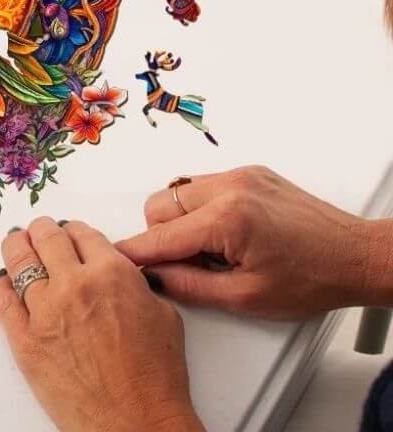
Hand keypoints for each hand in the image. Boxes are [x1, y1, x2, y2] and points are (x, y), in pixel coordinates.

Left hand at [0, 218, 203, 431]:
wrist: (137, 426)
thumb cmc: (156, 380)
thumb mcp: (163, 315)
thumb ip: (135, 284)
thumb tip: (119, 274)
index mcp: (111, 273)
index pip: (82, 233)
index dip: (75, 231)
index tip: (70, 232)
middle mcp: (75, 284)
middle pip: (47, 237)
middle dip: (43, 230)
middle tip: (40, 231)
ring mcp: (45, 311)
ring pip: (19, 260)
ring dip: (17, 246)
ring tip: (16, 242)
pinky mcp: (24, 340)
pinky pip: (2, 301)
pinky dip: (2, 287)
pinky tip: (4, 282)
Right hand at [116, 166, 388, 318]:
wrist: (355, 256)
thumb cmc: (313, 278)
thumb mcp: (246, 298)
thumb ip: (190, 286)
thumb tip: (153, 277)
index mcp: (227, 219)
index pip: (161, 236)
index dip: (136, 253)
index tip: (115, 259)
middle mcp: (228, 187)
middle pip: (159, 205)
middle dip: (163, 236)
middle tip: (191, 264)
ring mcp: (239, 175)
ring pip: (178, 191)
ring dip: (181, 220)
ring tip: (214, 249)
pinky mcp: (249, 171)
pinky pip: (203, 185)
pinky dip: (202, 208)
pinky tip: (227, 233)